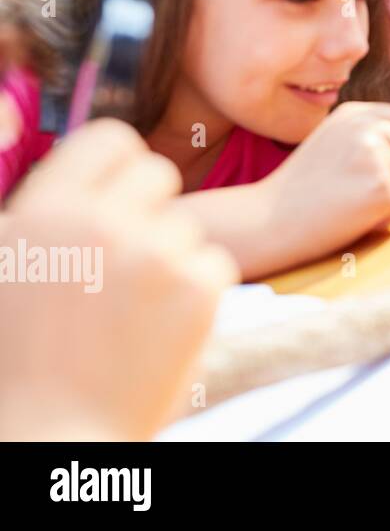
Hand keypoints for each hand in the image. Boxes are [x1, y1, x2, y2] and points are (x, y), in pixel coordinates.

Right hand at [0, 120, 236, 439]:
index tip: (107, 194)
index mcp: (48, 208)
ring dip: (167, 254)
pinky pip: (212, 262)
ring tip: (126, 306)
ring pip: (187, 225)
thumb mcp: (1, 258)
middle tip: (120, 257)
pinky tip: (156, 326)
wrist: (50, 434)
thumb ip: (31, 202)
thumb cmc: (12, 354)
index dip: (111, 166)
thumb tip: (14, 111)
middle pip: (157, 175)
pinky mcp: (200, 289)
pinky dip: (194, 290)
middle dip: (143, 208)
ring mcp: (159, 254)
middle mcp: (106, 222)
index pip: (110, 140)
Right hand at [261, 100, 389, 262]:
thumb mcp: (331, 142)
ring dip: (389, 198)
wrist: (268, 220)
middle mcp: (366, 127)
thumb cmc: (300, 189)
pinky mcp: (381, 186)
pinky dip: (385, 218)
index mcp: (353, 113)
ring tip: (349, 202)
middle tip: (358, 188)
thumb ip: (366, 134)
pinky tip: (354, 217)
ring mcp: (374, 155)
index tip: (379, 164)